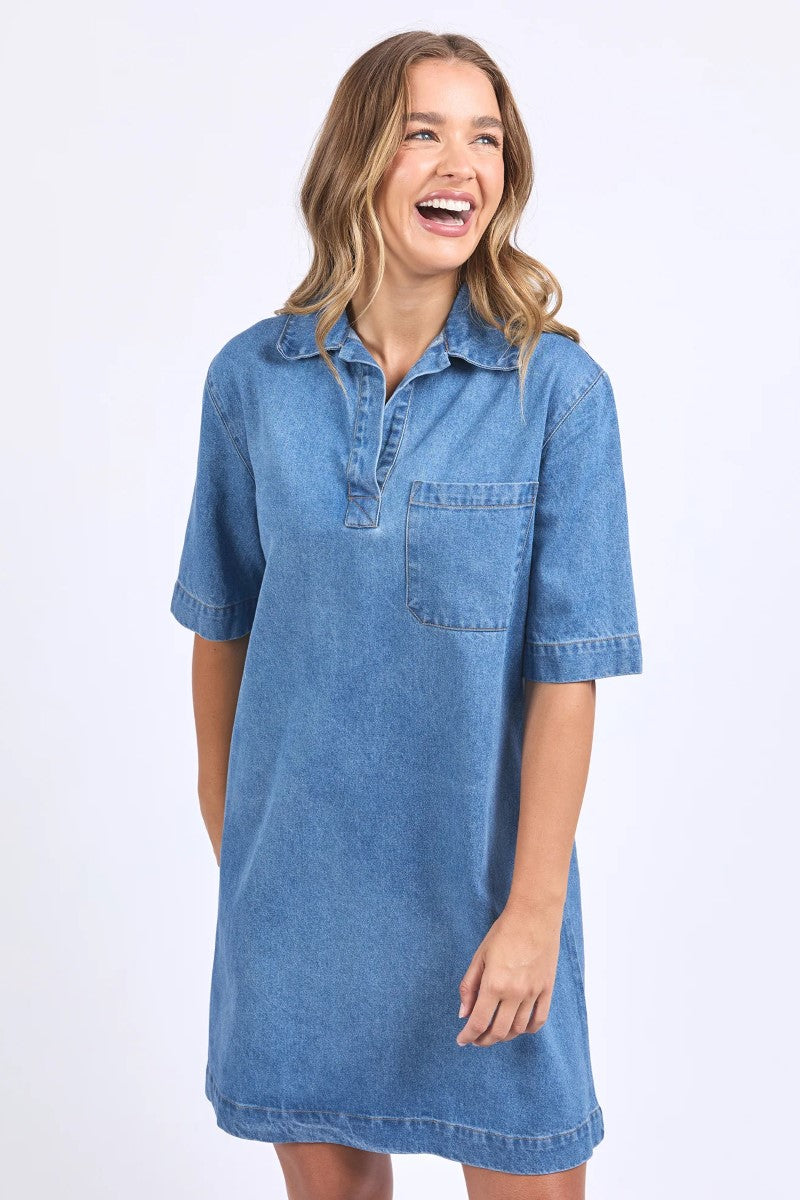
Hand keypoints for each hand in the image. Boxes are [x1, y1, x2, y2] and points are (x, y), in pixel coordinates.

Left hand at [455, 900, 562, 1045]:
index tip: (461, 1040)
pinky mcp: (547, 989)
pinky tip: (518, 1027)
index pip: (479, 1022)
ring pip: (518, 1029)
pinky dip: (527, 1030)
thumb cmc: (503, 932)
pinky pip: (539, 1020)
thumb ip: (469, 987)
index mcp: (494, 984)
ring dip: (503, 1036)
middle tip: (475, 1039)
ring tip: (494, 1032)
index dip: (468, 1036)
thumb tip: (463, 1014)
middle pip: (498, 1031)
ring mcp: (533, 993)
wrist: (534, 916)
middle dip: (483, 1040)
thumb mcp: (479, 957)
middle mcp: (514, 993)